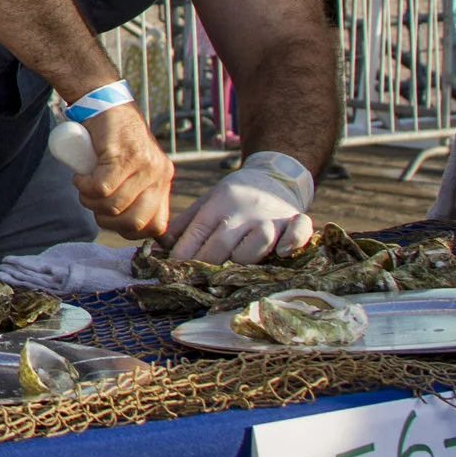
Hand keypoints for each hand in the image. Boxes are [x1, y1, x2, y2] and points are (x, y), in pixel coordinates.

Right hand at [72, 102, 174, 240]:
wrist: (103, 102)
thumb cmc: (111, 140)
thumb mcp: (132, 170)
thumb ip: (135, 193)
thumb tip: (124, 223)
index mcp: (163, 181)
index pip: (157, 227)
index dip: (129, 230)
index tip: (109, 217)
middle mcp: (160, 174)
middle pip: (135, 221)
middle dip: (107, 220)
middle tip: (93, 202)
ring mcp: (143, 164)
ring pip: (115, 205)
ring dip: (90, 201)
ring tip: (84, 185)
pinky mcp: (122, 155)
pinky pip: (101, 188)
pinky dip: (84, 187)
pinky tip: (80, 176)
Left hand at [166, 156, 315, 262]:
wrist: (273, 176)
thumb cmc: (233, 198)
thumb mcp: (206, 203)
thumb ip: (184, 225)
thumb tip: (156, 248)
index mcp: (218, 205)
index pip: (197, 233)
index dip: (183, 255)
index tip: (172, 273)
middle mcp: (244, 211)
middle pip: (223, 245)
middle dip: (208, 265)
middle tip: (199, 280)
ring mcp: (271, 218)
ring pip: (257, 244)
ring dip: (246, 259)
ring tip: (236, 267)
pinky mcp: (295, 221)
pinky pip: (299, 232)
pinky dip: (293, 241)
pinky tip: (283, 251)